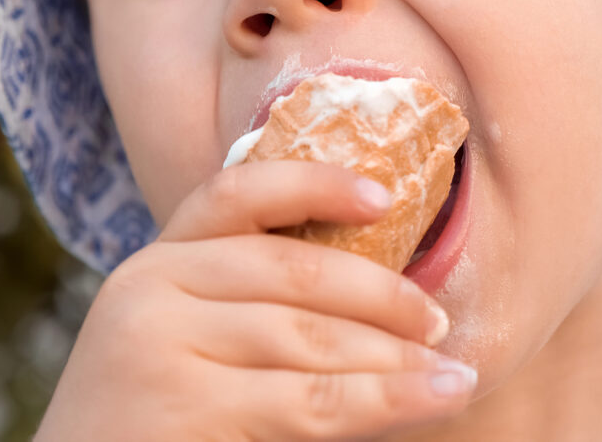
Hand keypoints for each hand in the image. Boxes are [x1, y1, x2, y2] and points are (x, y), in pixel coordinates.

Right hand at [34, 161, 476, 440]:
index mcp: (154, 263)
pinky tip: (434, 394)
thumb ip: (245, 306)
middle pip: (292, 269)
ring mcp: (161, 347)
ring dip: (396, 355)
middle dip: (380, 294)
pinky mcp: (186, 408)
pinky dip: (387, 398)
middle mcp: (149, 289)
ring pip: (311, 337)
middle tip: (437, 321)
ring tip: (452, 373)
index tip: (384, 195)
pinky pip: (311, 400)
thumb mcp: (181, 342)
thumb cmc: (149, 421)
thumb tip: (374, 294)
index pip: (234, 194)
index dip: (313, 183)